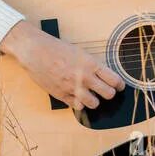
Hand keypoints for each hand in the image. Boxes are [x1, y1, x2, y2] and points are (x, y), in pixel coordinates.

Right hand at [0, 19, 125, 111]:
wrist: (35, 51)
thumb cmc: (56, 48)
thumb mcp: (80, 52)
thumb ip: (92, 65)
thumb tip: (104, 76)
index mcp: (91, 64)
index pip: (114, 80)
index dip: (119, 85)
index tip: (119, 86)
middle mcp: (84, 77)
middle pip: (108, 94)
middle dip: (109, 93)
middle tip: (107, 91)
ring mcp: (73, 87)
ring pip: (94, 104)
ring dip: (95, 101)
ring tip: (91, 96)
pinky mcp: (61, 95)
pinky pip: (77, 106)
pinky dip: (79, 103)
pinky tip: (77, 97)